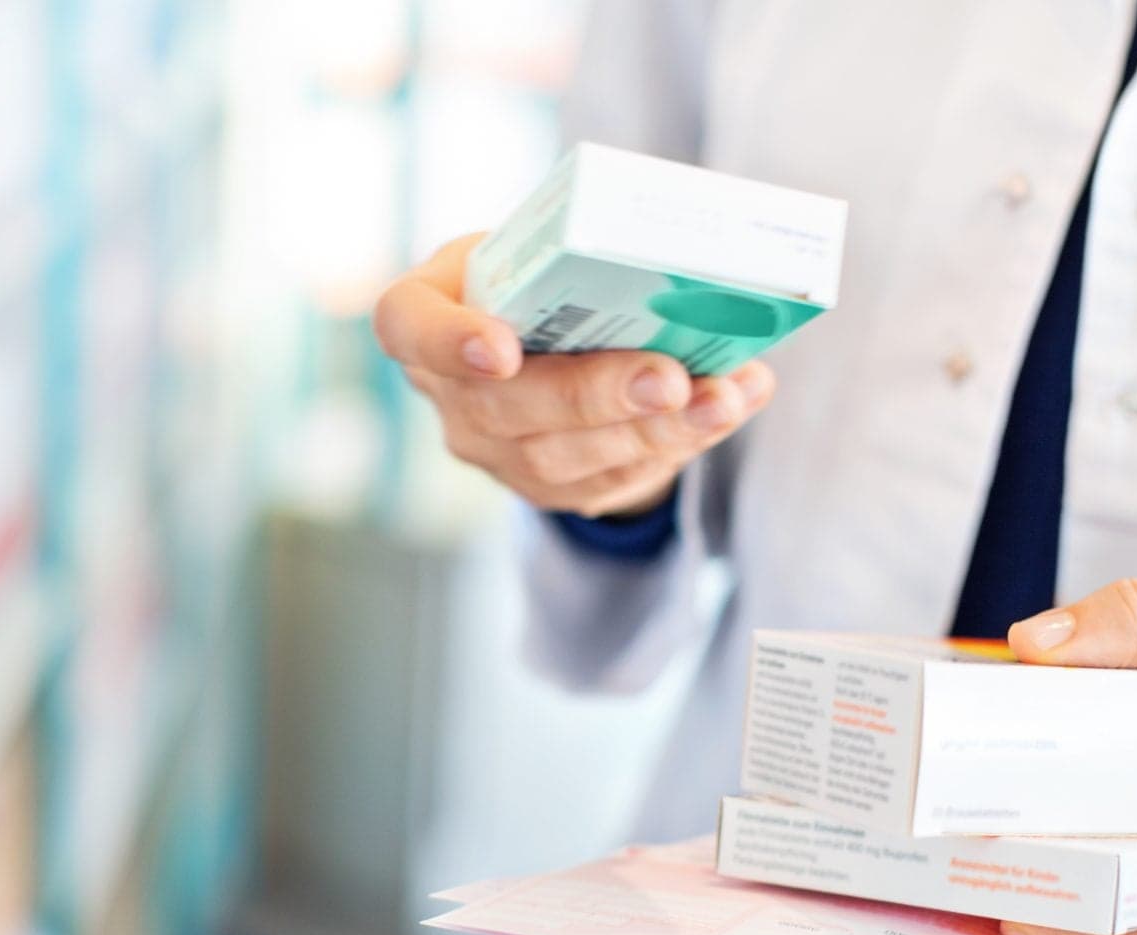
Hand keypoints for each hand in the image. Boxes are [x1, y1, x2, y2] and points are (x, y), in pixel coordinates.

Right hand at [372, 234, 775, 516]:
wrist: (548, 344)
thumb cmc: (541, 276)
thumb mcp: (537, 244)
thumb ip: (581, 250)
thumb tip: (689, 264)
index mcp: (425, 311)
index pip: (407, 326)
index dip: (447, 342)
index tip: (501, 350)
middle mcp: (448, 393)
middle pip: (505, 407)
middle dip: (595, 396)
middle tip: (668, 378)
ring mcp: (495, 452)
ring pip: (565, 457)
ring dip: (655, 429)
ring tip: (722, 399)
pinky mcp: (550, 488)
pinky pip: (611, 478)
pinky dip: (680, 441)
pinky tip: (728, 408)